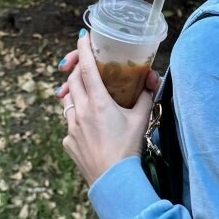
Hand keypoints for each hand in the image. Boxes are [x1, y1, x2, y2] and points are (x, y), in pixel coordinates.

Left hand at [56, 32, 159, 187]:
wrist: (113, 181)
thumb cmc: (128, 150)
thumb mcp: (141, 120)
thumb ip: (146, 97)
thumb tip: (151, 82)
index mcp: (98, 103)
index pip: (87, 68)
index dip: (84, 49)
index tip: (82, 37)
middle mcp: (81, 111)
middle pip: (74, 80)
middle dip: (79, 67)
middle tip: (87, 63)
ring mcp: (71, 127)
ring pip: (68, 100)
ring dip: (74, 91)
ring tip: (85, 91)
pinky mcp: (68, 142)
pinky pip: (69, 122)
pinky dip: (77, 116)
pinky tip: (89, 125)